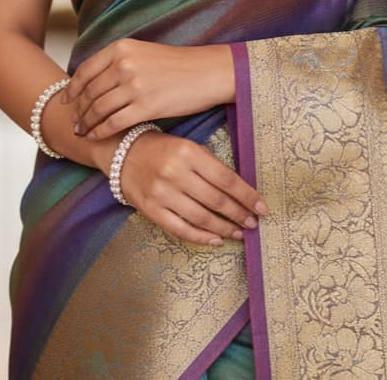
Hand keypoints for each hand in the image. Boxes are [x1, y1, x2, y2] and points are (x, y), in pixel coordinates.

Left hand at [62, 38, 234, 138]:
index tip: (66, 100)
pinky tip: (96, 137)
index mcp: (122, 48)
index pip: (86, 70)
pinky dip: (100, 132)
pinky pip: (113, 123)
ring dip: (86, 123)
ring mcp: (134, 85)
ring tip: (81, 131)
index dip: (72, 88)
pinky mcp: (146, 106)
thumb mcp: (144, 52)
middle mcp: (124, 64)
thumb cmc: (178, 65)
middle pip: (90, 92)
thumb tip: (96, 80)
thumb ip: (119, 62)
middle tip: (73, 121)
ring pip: (98, 109)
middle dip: (78, 109)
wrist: (208, 72)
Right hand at [118, 129, 267, 245]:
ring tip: (239, 233)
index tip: (262, 207)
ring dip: (224, 228)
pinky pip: (181, 229)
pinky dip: (201, 237)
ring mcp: (162, 194)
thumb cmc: (163, 149)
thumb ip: (211, 165)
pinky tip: (216, 240)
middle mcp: (175, 173)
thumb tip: (241, 190)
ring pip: (201, 218)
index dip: (247, 195)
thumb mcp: (188, 147)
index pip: (226, 179)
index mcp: (188, 152)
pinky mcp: (151, 210)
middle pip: (216, 200)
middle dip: (239, 214)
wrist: (124, 154)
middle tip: (253, 223)